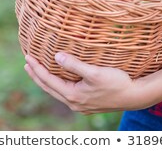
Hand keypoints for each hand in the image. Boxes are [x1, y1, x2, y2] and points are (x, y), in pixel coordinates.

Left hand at [24, 53, 150, 113]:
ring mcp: (80, 105)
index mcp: (73, 95)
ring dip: (46, 80)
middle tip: (27, 63)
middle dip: (37, 75)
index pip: (48, 80)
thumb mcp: (95, 72)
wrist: (134, 96)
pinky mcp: (87, 104)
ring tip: (38, 71)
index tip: (28, 56)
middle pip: (49, 88)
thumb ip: (74, 64)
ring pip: (56, 92)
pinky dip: (57, 84)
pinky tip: (59, 79)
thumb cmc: (117, 83)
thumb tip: (56, 56)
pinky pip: (65, 93)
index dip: (37, 68)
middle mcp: (74, 103)